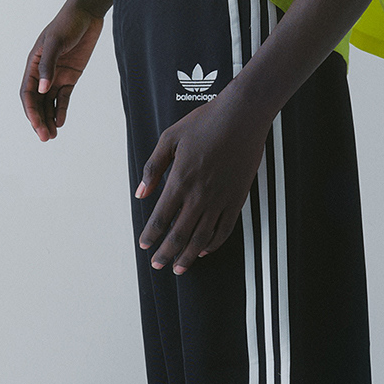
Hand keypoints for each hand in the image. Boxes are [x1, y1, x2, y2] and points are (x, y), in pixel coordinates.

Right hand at [21, 7, 103, 139]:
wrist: (87, 13)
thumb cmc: (67, 24)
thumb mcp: (55, 42)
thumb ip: (48, 65)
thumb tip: (42, 89)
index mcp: (33, 64)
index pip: (27, 93)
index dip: (30, 110)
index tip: (37, 125)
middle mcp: (42, 72)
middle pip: (37, 101)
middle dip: (39, 120)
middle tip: (46, 138)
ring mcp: (56, 75)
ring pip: (49, 102)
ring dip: (49, 119)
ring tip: (53, 136)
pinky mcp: (70, 76)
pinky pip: (63, 97)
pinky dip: (61, 110)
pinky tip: (61, 122)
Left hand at [136, 89, 268, 271]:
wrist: (242, 116)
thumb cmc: (206, 122)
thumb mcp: (170, 138)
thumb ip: (153, 167)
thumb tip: (141, 192)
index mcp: (180, 180)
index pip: (160, 217)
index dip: (150, 235)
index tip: (145, 245)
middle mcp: (199, 194)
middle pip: (179, 234)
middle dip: (166, 253)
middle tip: (158, 264)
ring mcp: (220, 199)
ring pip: (202, 238)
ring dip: (188, 256)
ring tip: (179, 267)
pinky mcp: (237, 198)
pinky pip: (224, 229)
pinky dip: (213, 244)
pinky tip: (204, 250)